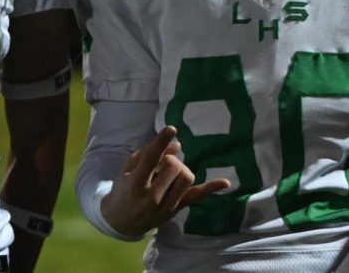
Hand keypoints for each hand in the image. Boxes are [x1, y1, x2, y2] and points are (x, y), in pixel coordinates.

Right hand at [101, 125, 230, 236]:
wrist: (122, 220)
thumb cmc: (124, 190)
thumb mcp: (128, 170)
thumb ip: (149, 155)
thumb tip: (177, 144)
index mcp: (136, 182)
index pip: (151, 158)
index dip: (161, 142)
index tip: (172, 128)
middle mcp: (152, 195)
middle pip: (174, 167)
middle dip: (170, 159)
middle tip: (162, 163)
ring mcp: (167, 205)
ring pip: (187, 178)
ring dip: (181, 169)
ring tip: (170, 173)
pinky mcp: (177, 209)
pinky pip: (197, 197)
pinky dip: (211, 188)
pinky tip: (225, 182)